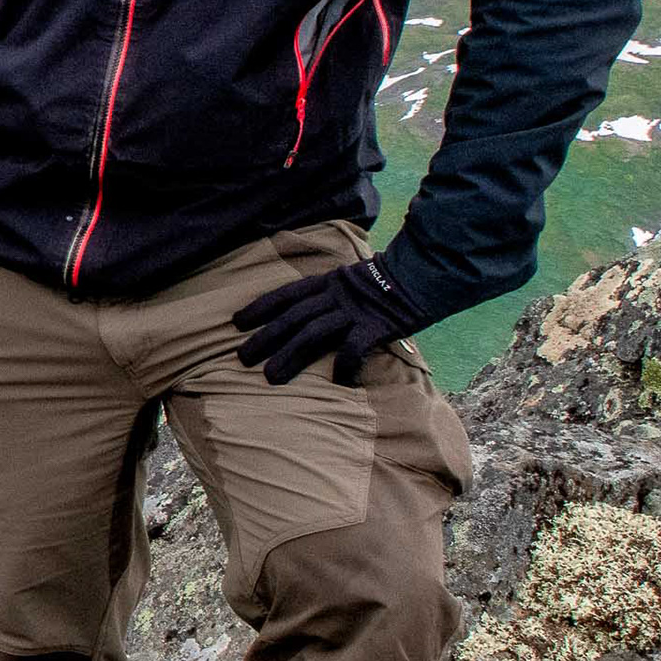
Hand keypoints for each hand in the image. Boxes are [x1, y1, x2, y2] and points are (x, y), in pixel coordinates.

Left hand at [231, 254, 429, 386]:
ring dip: (289, 356)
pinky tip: (337, 382)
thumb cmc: (387, 286)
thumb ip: (330, 297)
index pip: (287, 294)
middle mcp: (335, 295)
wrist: (424, 278)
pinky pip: (353, 348)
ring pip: (312, 334)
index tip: (237, 322)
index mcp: (328, 282)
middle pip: (293, 317)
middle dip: (265, 337)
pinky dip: (343, 365)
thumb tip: (306, 317)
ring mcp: (354, 311)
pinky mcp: (375, 327)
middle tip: (242, 357)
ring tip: (270, 377)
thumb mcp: (352, 282)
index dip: (260, 307)